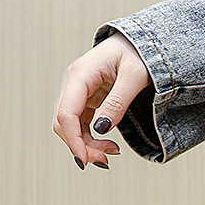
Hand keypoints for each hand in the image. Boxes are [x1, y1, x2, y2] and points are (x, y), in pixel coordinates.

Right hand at [53, 32, 150, 168]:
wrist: (140, 44)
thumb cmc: (139, 54)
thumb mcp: (135, 76)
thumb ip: (118, 101)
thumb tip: (101, 129)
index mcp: (81, 74)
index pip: (66, 113)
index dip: (73, 140)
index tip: (86, 161)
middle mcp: (74, 83)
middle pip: (64, 123)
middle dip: (81, 146)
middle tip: (107, 160)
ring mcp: (78, 92)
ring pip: (71, 127)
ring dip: (87, 145)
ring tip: (112, 152)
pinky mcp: (86, 100)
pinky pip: (81, 125)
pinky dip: (91, 139)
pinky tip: (108, 145)